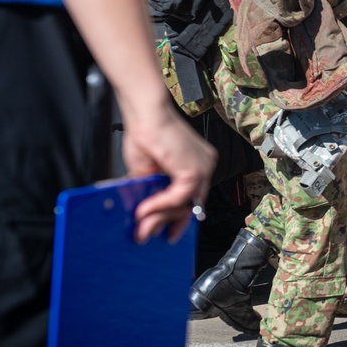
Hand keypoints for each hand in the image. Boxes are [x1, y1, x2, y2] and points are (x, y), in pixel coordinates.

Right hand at [120, 99, 217, 243]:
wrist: (146, 112)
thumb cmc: (145, 132)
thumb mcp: (146, 170)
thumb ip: (151, 192)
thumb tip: (144, 216)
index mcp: (197, 163)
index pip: (193, 197)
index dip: (180, 218)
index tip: (170, 233)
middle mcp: (205, 165)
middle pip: (191, 204)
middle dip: (167, 222)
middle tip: (147, 234)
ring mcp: (203, 167)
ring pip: (185, 204)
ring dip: (160, 216)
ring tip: (141, 225)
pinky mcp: (194, 169)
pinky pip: (179, 197)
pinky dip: (160, 205)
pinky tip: (144, 209)